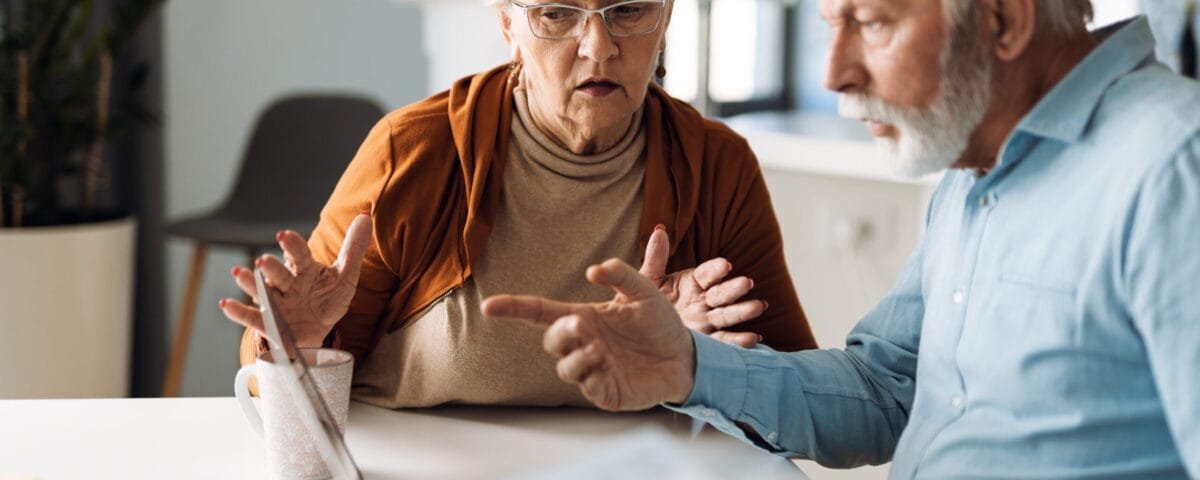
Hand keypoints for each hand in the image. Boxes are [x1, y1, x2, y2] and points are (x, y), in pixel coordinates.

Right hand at [219, 213, 372, 346]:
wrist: (319, 331)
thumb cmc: (328, 299)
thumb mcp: (346, 276)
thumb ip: (354, 248)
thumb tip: (366, 216)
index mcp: (304, 269)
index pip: (298, 254)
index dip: (291, 245)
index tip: (283, 235)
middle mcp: (286, 283)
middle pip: (278, 274)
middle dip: (271, 267)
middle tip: (264, 260)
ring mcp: (275, 303)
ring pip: (261, 292)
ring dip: (250, 284)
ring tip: (240, 273)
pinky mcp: (268, 324)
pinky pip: (251, 318)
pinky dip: (237, 312)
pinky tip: (225, 304)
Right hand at [482, 259, 696, 410]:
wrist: (688, 355)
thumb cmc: (661, 323)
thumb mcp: (645, 289)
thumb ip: (621, 273)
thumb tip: (592, 270)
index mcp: (585, 317)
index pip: (540, 313)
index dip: (514, 308)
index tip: (489, 305)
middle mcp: (584, 343)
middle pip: (551, 341)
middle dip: (560, 333)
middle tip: (580, 325)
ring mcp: (593, 370)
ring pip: (565, 368)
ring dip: (576, 357)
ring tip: (599, 348)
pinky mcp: (607, 392)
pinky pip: (589, 388)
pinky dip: (593, 375)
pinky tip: (608, 364)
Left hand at [640, 225, 765, 346]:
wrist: (645, 331)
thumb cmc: (649, 301)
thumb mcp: (650, 280)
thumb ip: (656, 258)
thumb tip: (659, 230)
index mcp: (693, 282)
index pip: (707, 273)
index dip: (716, 269)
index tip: (725, 265)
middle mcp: (704, 299)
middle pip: (721, 293)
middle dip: (734, 288)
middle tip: (747, 283)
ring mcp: (708, 319)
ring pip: (728, 314)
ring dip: (744, 310)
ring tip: (759, 306)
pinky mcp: (708, 339)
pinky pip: (725, 340)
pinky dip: (740, 340)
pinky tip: (754, 338)